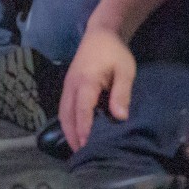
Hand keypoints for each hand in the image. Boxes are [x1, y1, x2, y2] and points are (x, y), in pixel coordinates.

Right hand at [60, 27, 137, 152]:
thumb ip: (122, 93)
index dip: (84, 129)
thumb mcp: (125, 70)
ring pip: (62, 112)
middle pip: (67, 115)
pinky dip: (67, 122)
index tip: (87, 147)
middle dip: (73, 136)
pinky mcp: (68, 85)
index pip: (82, 110)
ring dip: (68, 131)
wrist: (100, 33)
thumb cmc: (114, 52)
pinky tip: (75, 132)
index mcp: (86, 81)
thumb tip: (120, 117)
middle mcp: (72, 85)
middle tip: (82, 155)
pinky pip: (64, 107)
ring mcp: (67, 85)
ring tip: (78, 148)